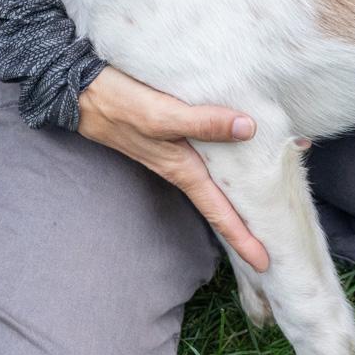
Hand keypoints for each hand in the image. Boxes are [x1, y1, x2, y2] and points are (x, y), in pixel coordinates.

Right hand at [78, 66, 268, 271]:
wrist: (82, 91)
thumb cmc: (121, 104)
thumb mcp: (161, 115)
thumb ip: (203, 123)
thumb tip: (247, 129)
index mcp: (182, 168)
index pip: (218, 211)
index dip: (242, 237)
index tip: (265, 263)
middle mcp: (180, 164)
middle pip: (218, 202)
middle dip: (245, 224)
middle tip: (272, 243)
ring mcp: (175, 150)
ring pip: (213, 180)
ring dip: (236, 195)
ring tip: (263, 204)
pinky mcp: (171, 132)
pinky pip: (205, 155)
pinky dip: (225, 161)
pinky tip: (238, 152)